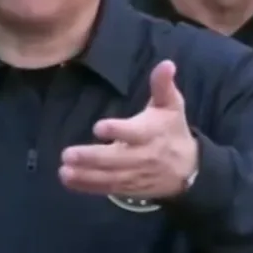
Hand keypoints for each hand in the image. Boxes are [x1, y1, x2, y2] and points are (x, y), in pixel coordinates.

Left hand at [60, 60, 198, 199]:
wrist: (188, 169)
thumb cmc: (173, 131)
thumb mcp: (172, 106)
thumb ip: (163, 86)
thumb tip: (166, 64)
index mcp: (151, 133)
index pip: (134, 133)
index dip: (118, 131)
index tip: (99, 127)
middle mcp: (142, 156)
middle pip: (116, 159)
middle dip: (92, 158)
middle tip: (67, 154)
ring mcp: (135, 175)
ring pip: (109, 177)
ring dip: (85, 175)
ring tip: (63, 171)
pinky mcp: (129, 188)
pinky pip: (107, 189)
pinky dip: (87, 186)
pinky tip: (69, 180)